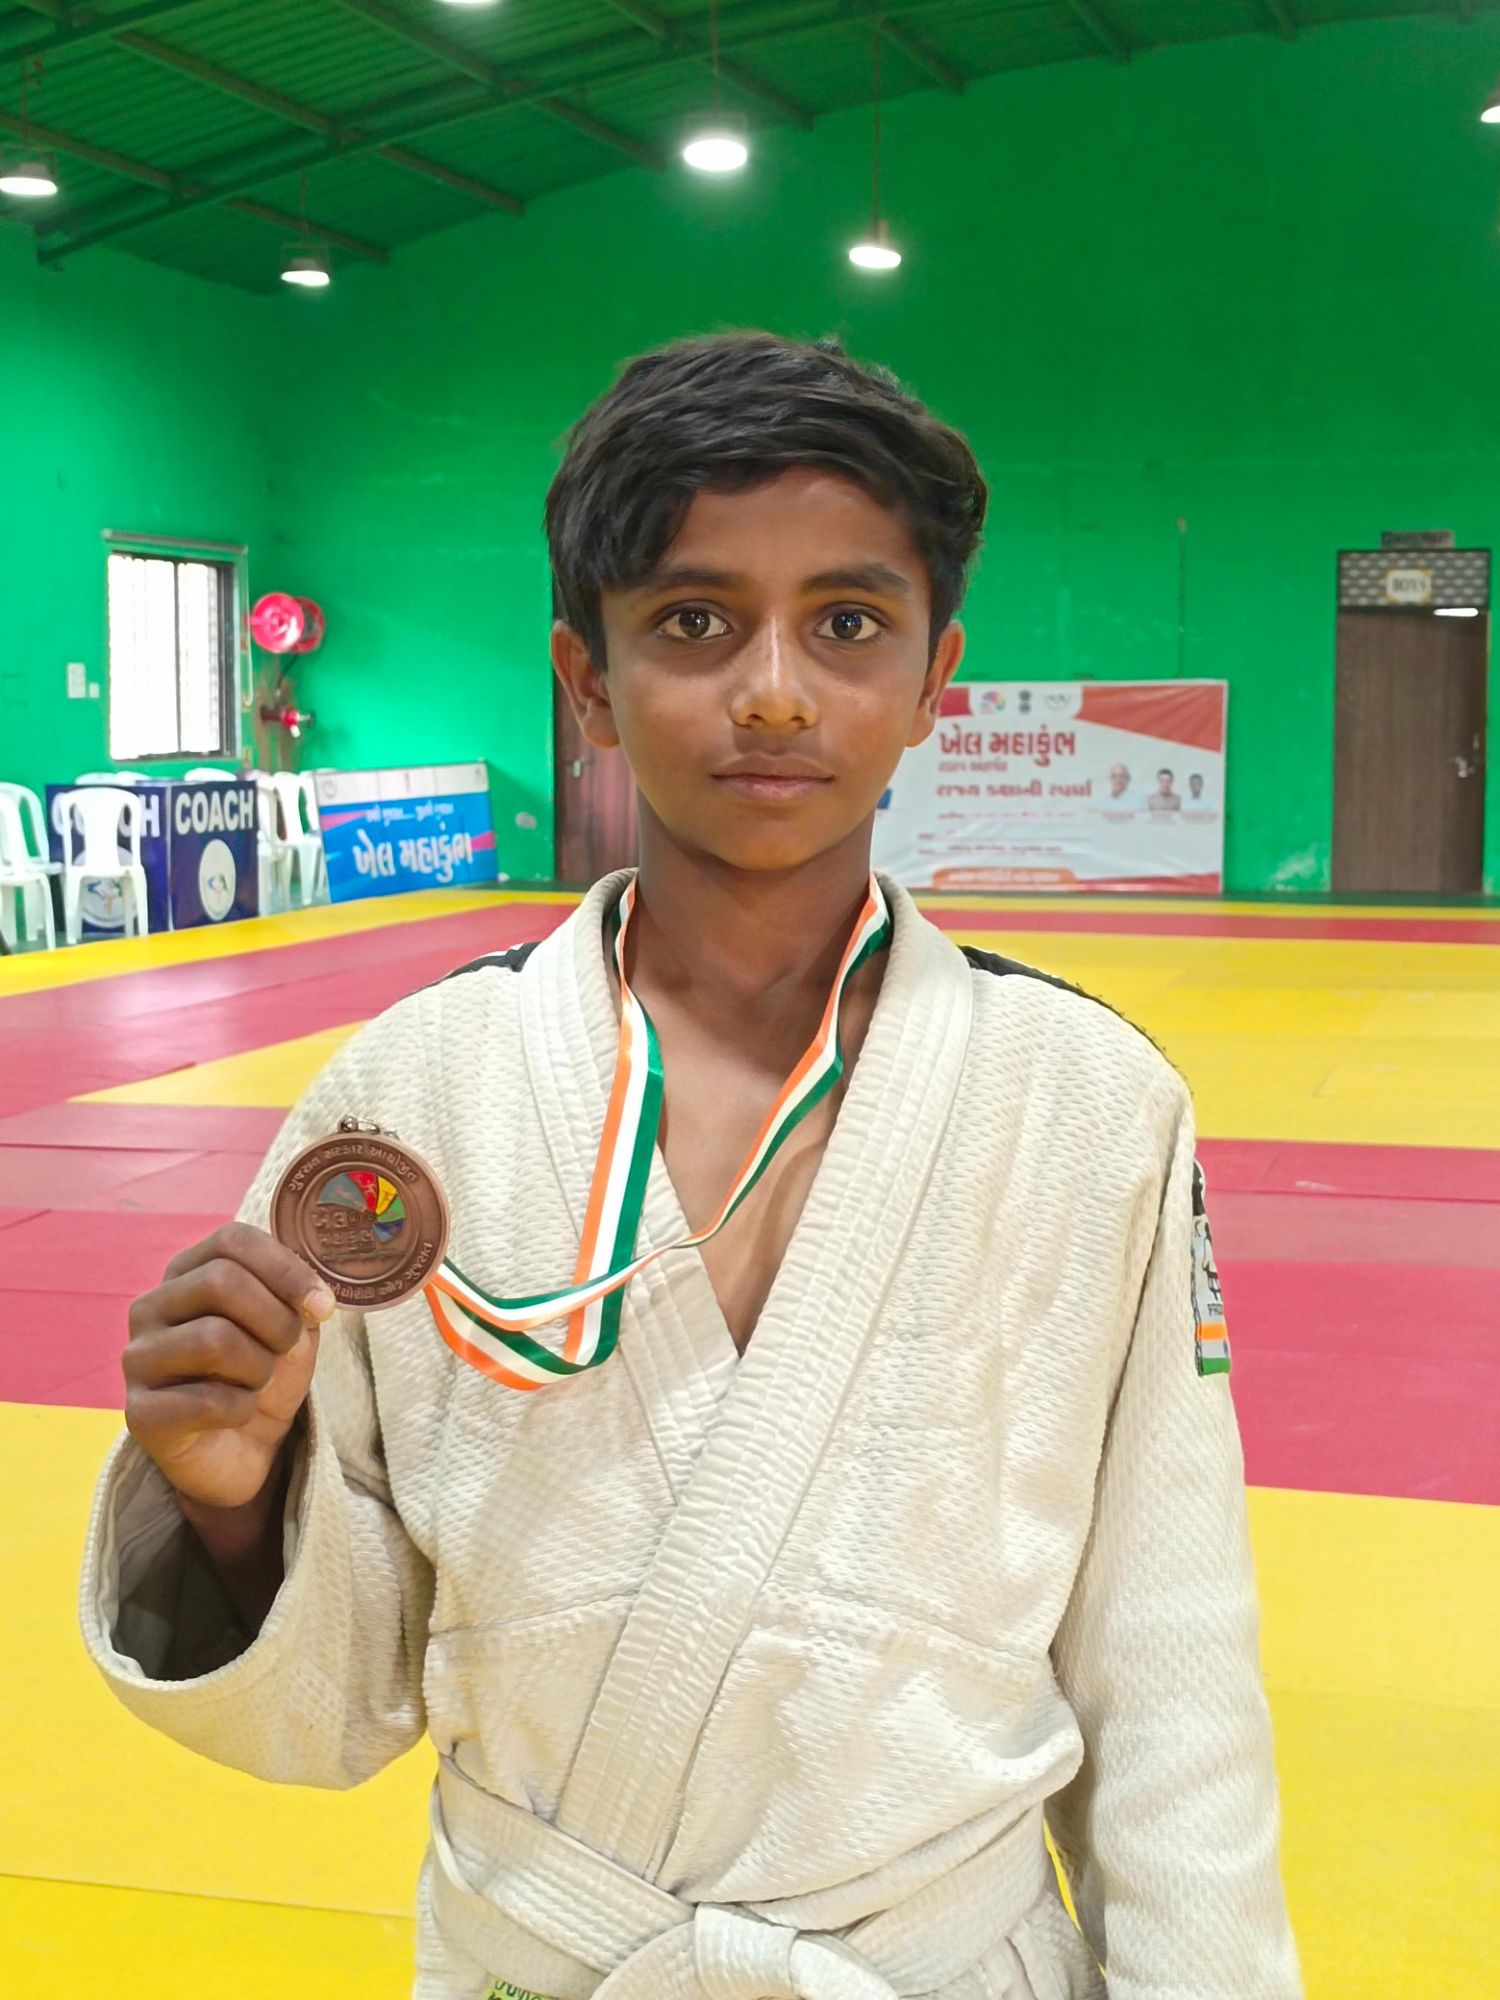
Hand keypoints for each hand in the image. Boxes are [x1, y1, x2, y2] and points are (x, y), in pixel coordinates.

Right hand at [124, 1222, 336, 1511]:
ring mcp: (137, 1358)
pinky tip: (235, 1414)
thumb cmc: (261, 1373)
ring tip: (257, 1382)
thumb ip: (296, 1300)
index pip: (230, 1241)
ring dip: (259, 1367)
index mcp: (186, 1273)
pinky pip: (207, 1400)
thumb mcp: (290, 1327)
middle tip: (286, 1350)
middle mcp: (151, 1307)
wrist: (243, 1449)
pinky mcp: (138, 1412)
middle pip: (221, 1281)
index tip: (321, 1304)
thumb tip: (313, 1299)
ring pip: (213, 1338)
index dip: (284, 1267)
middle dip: (275, 1320)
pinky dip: (241, 1408)